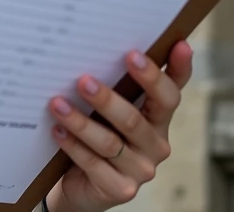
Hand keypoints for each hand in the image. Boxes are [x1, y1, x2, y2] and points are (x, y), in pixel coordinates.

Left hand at [45, 40, 193, 211]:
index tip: (176, 45)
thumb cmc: (97, 132)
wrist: (80, 182)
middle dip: (108, 99)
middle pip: (135, 120)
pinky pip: (94, 164)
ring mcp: (140, 169)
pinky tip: (57, 131)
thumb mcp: (108, 108)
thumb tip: (94, 44)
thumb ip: (115, 84)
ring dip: (80, 122)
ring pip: (110, 143)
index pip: (171, 93)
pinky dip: (73, 146)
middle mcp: (156, 144)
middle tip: (84, 80)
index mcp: (158, 119)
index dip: (177, 69)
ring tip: (56, 104)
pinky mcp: (120, 189)